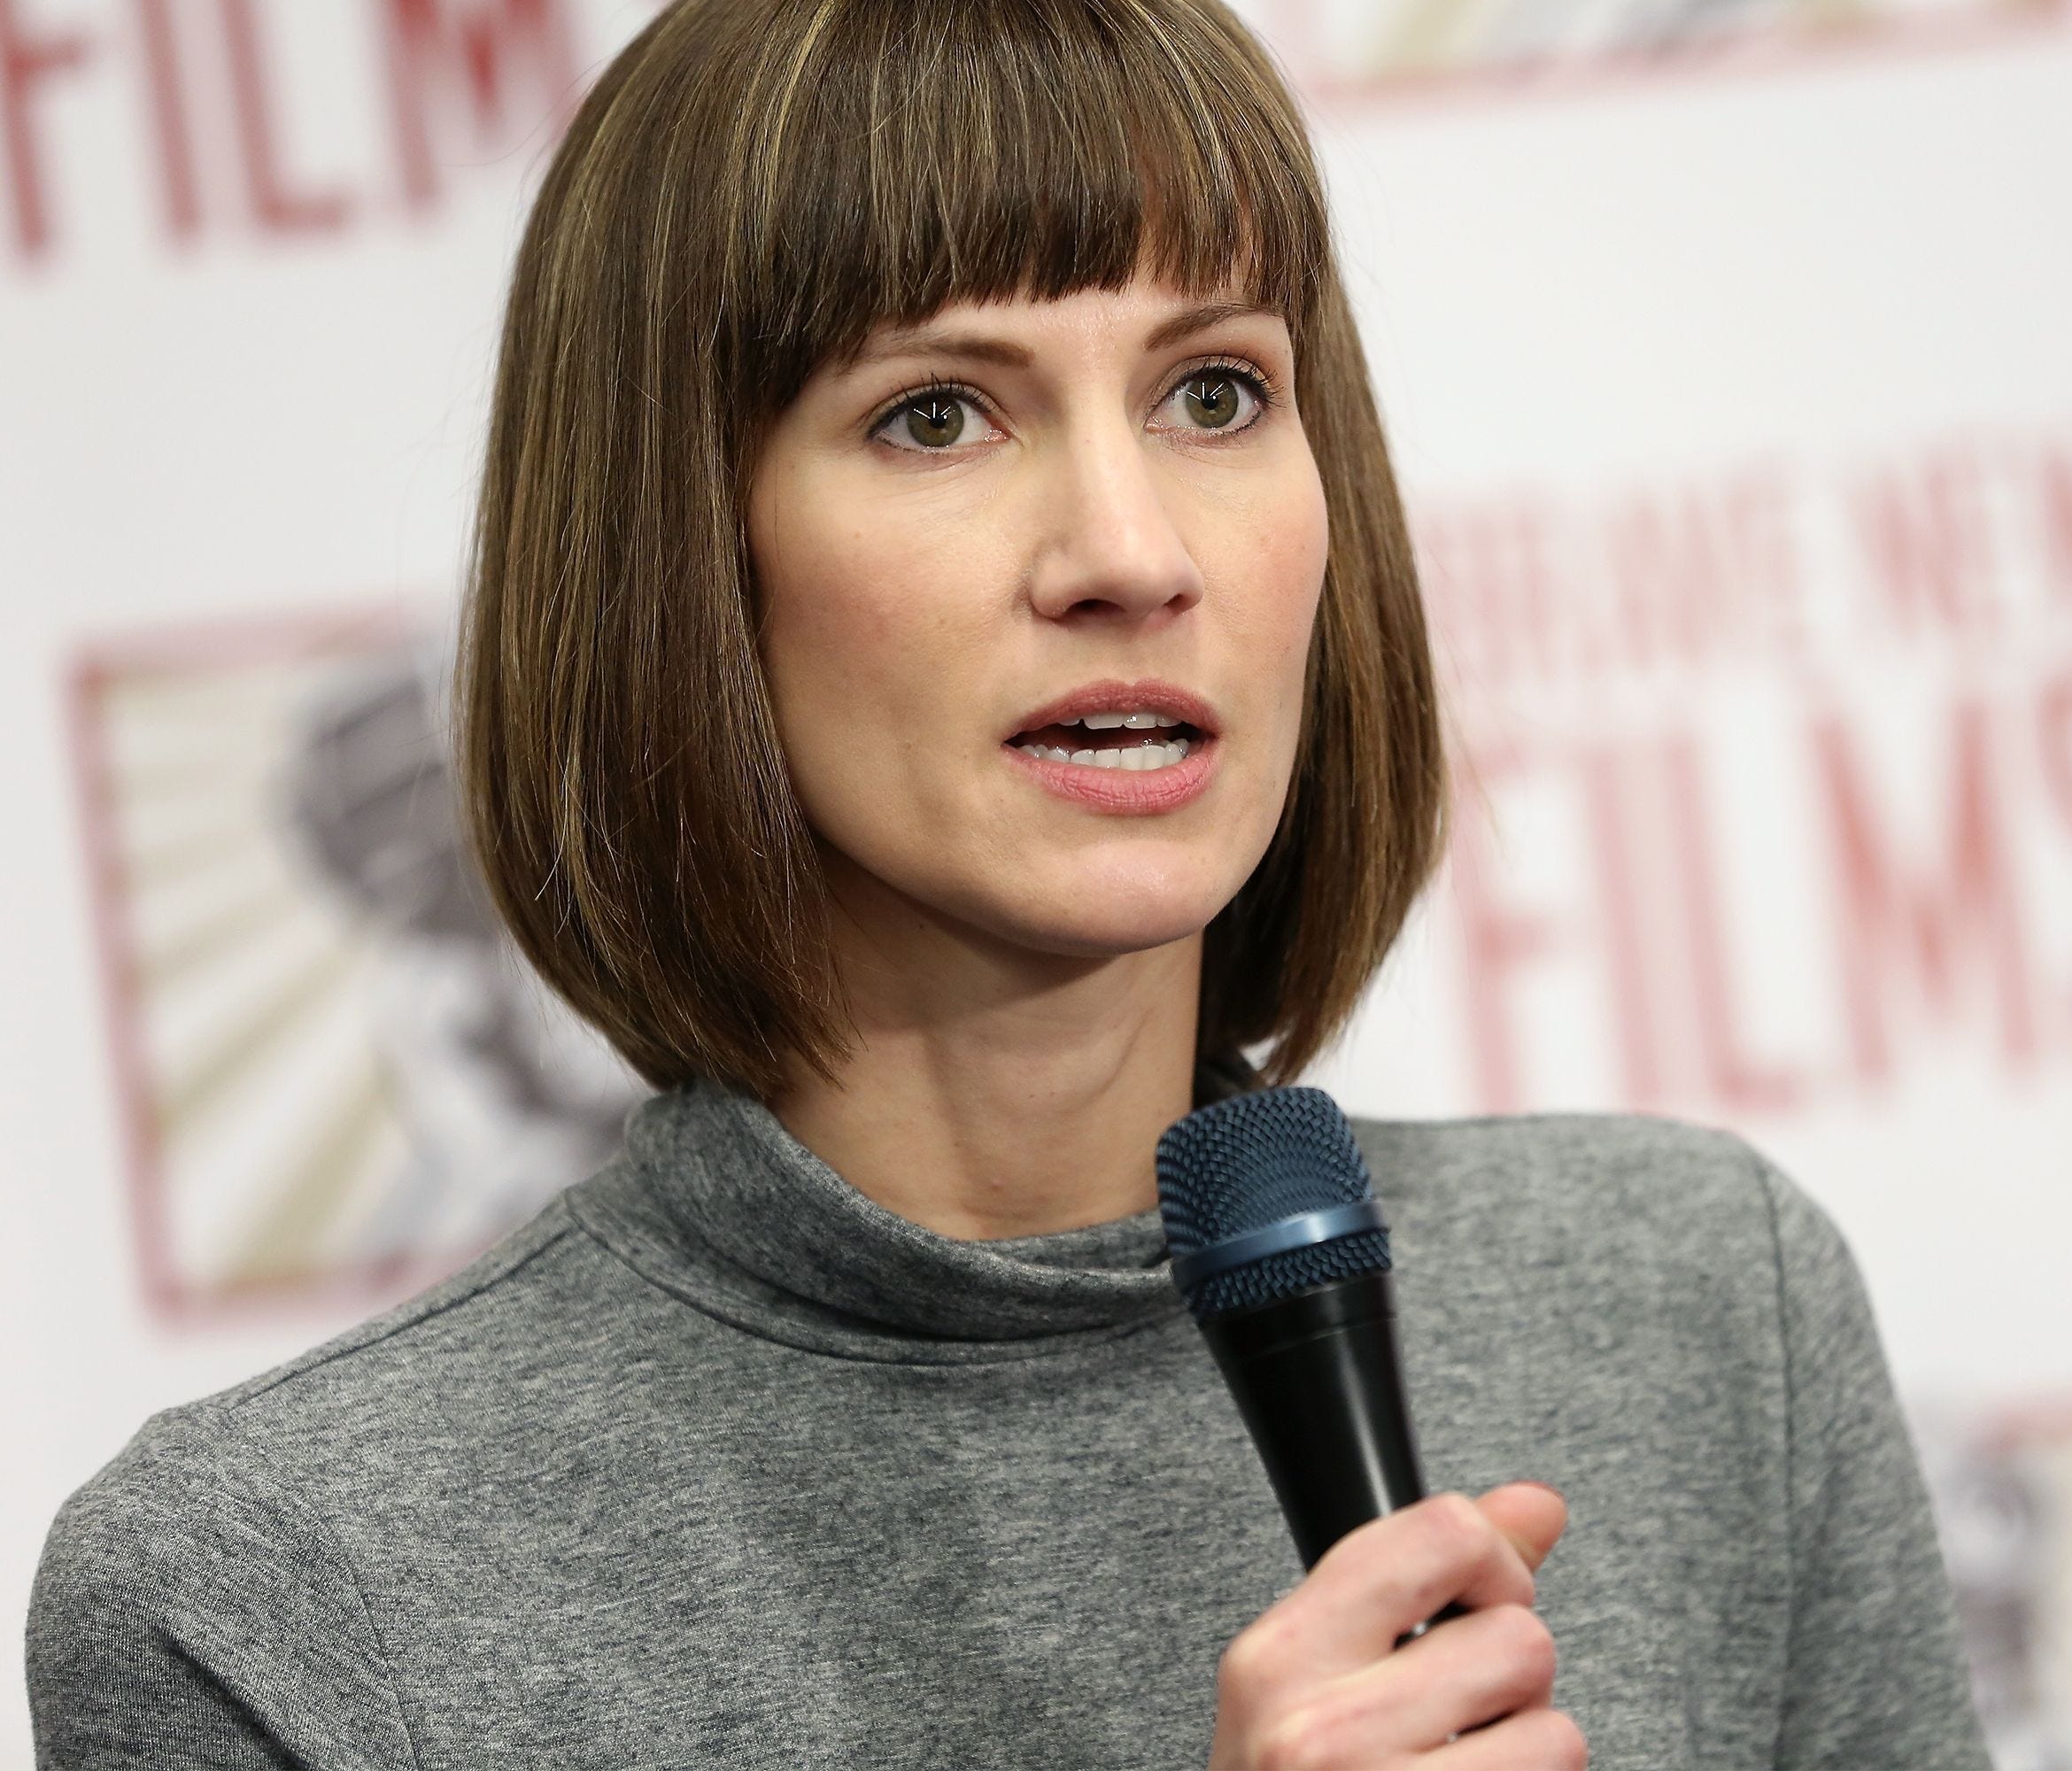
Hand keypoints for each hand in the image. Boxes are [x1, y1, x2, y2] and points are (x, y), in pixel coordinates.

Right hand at [1207, 1483, 1583, 1767]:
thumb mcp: (1319, 1673)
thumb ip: (1422, 1572)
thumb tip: (1535, 1505)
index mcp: (1277, 1657)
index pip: (1441, 1534)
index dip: (1489, 1564)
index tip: (1478, 1601)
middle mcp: (1319, 1734)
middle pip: (1520, 1640)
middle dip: (1511, 1682)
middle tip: (1455, 1722)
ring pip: (1559, 1734)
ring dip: (1531, 1756)